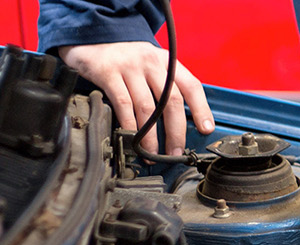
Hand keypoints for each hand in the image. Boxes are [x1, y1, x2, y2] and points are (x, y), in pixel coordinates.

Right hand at [58, 41, 213, 155]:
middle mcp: (151, 62)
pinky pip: (124, 104)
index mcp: (166, 61)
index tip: (206, 129)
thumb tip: (179, 121)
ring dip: (151, 136)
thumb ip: (164, 85)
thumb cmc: (126, 58)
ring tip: (151, 153)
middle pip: (172, 101)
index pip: (191, 86)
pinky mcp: (108, 73)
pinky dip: (130, 125)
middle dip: (176, 131)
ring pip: (148, 107)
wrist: (93, 37)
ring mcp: (130, 67)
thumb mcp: (151, 64)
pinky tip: (132, 138)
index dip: (201, 109)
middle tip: (175, 152)